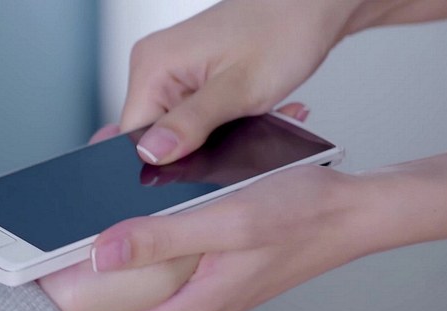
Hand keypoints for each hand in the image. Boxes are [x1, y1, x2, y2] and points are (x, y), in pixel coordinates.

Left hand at [63, 104, 345, 310]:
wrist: (351, 214)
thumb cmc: (297, 216)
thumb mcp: (224, 221)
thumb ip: (161, 238)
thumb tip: (100, 253)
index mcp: (188, 308)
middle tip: (29, 294)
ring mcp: (202, 297)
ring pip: (135, 305)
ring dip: (100, 292)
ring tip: (57, 269)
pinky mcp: (211, 279)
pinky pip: (157, 286)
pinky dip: (130, 272)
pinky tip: (117, 244)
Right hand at [120, 0, 361, 164]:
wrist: (313, 5)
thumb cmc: (284, 29)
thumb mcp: (238, 89)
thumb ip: (191, 124)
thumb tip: (150, 153)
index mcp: (152, 66)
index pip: (132, 135)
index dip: (161, 158)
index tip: (196, 158)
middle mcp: (155, 67)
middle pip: (155, 135)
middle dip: (195, 147)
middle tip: (235, 132)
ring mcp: (173, 72)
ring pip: (179, 130)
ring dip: (215, 136)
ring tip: (249, 117)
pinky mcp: (191, 78)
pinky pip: (194, 116)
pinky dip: (223, 123)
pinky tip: (250, 113)